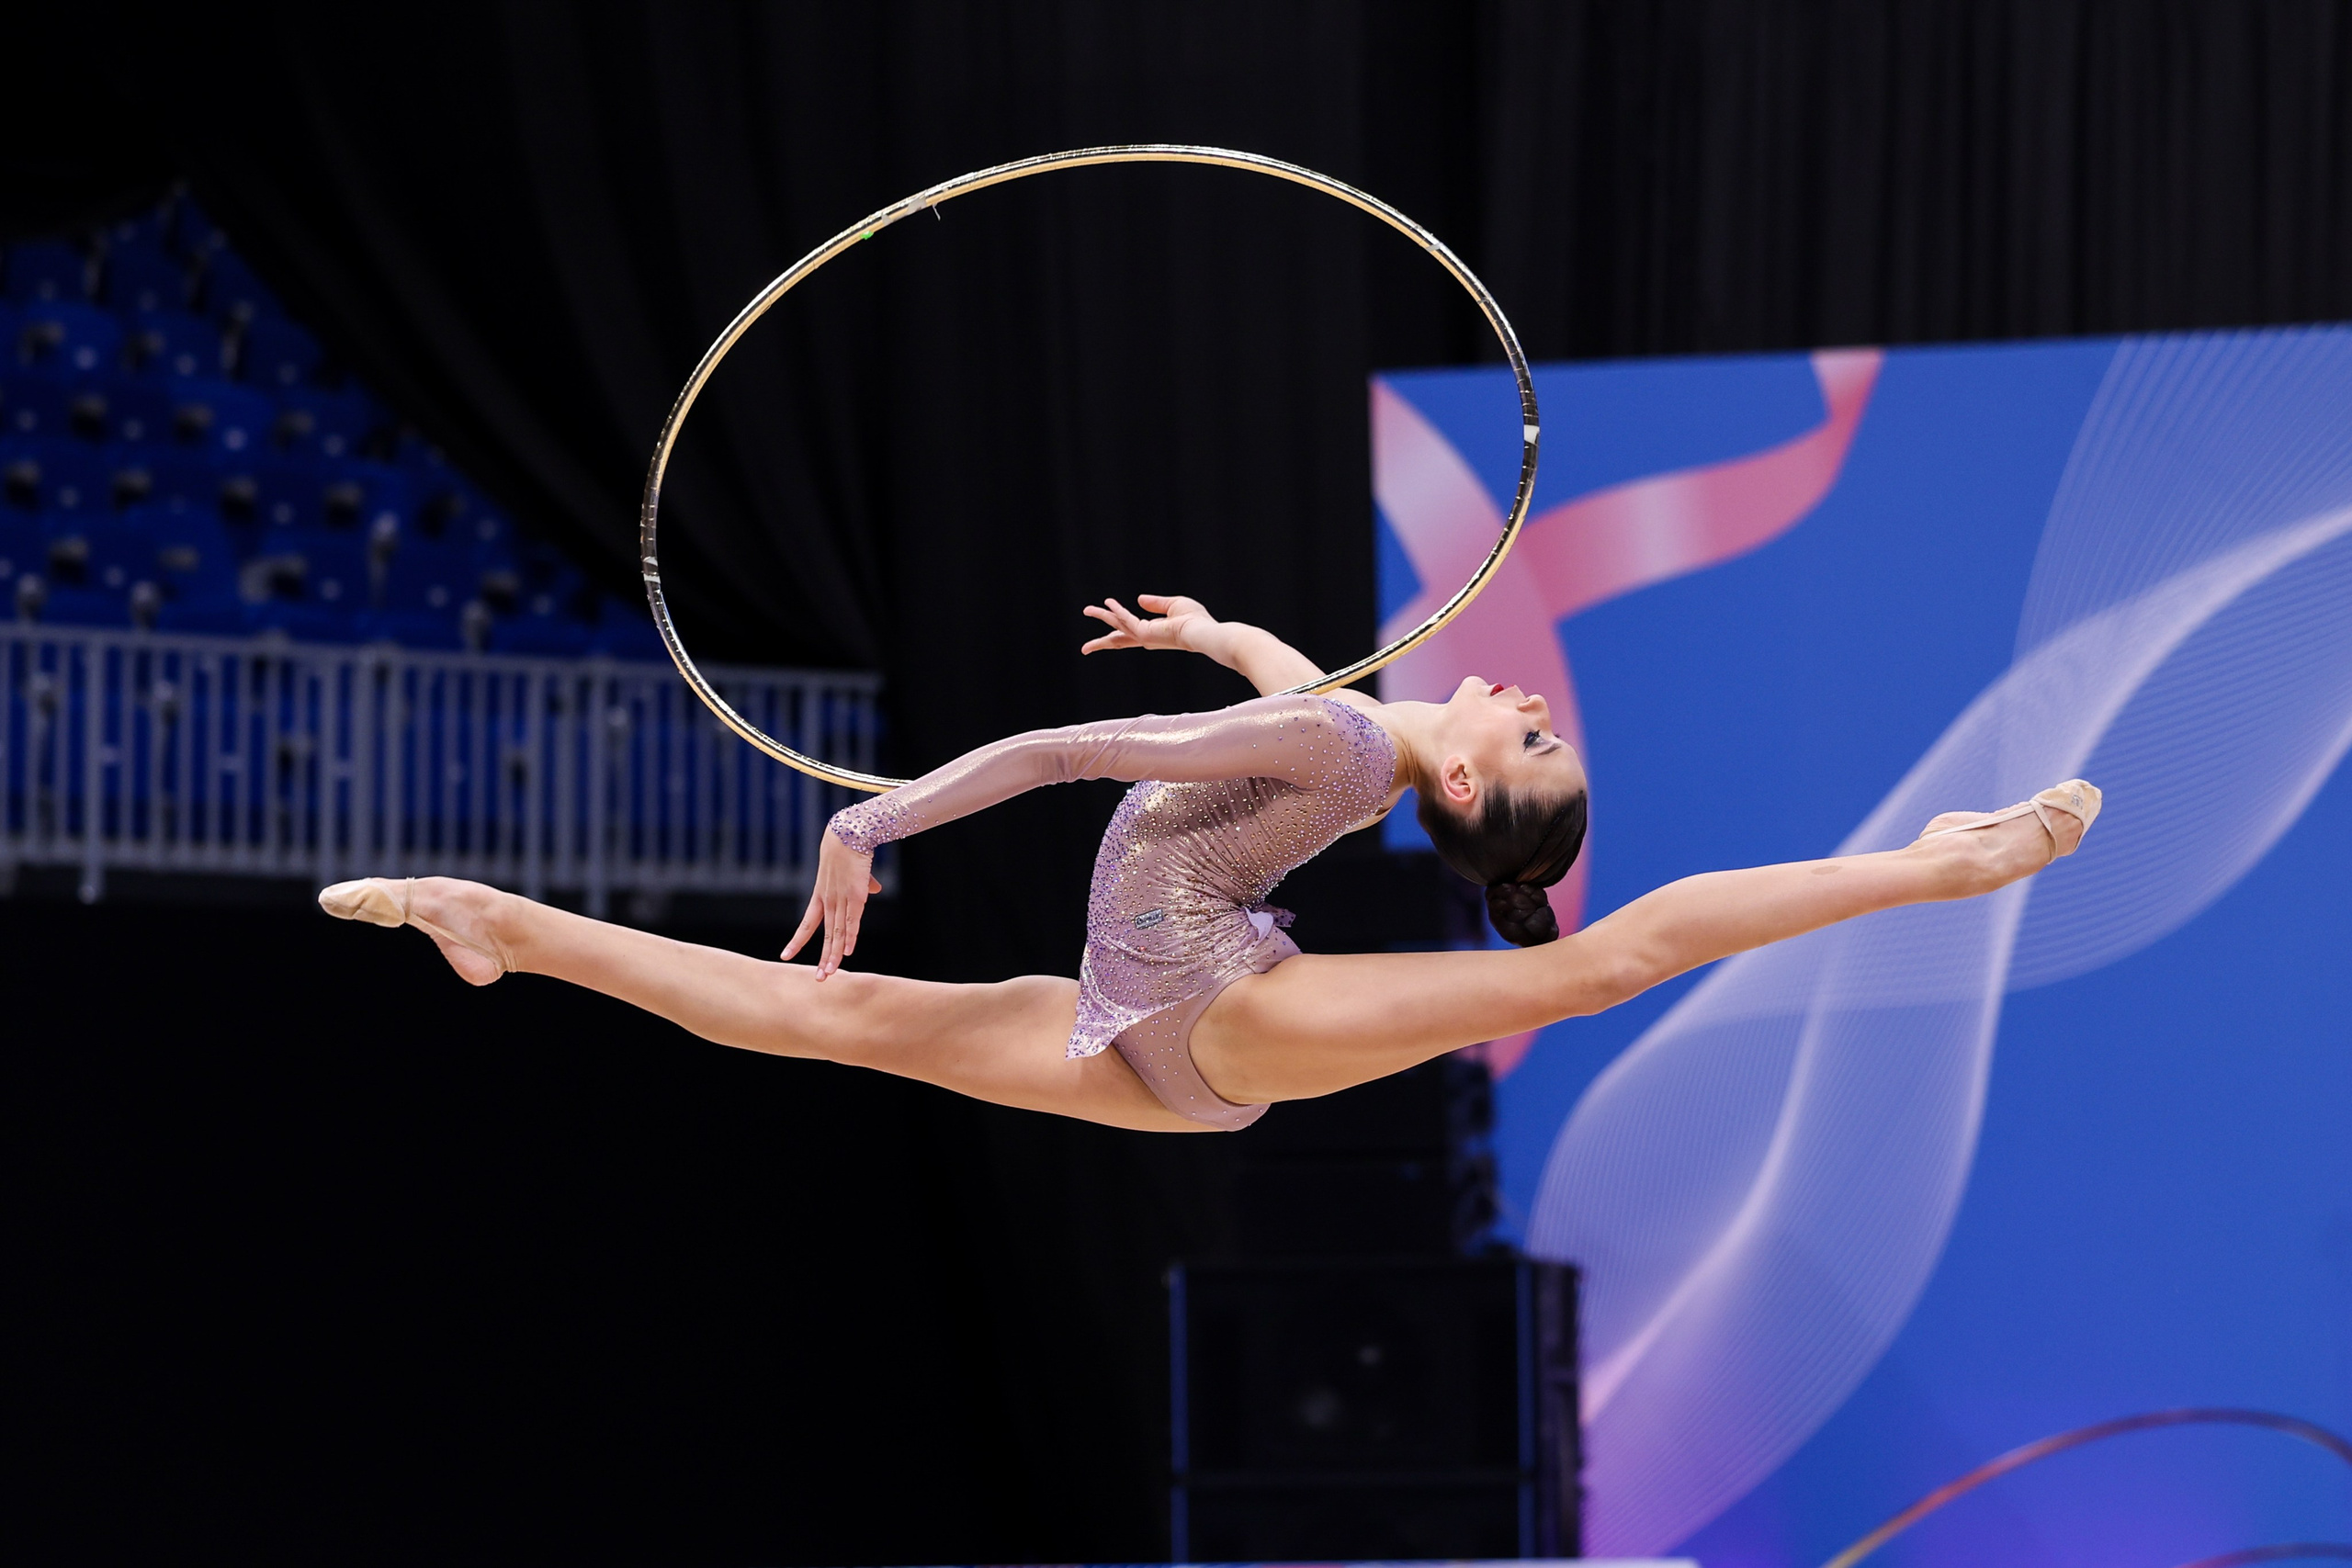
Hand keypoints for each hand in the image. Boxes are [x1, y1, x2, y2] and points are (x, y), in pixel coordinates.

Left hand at [781, 827, 881, 978]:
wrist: (848, 833)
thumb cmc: (849, 849)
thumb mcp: (852, 872)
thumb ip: (864, 884)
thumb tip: (875, 888)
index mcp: (821, 895)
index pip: (807, 923)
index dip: (797, 940)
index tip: (785, 956)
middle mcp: (829, 901)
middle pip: (824, 935)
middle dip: (822, 958)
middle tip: (819, 978)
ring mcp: (841, 899)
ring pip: (837, 933)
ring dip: (834, 955)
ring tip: (830, 973)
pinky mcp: (856, 896)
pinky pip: (853, 921)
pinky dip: (850, 938)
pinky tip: (848, 952)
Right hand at [1080, 593, 1217, 655]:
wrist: (1202, 631)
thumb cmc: (1195, 620)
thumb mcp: (1174, 605)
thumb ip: (1156, 603)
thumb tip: (1139, 599)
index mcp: (1153, 633)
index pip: (1131, 632)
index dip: (1118, 625)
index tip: (1107, 624)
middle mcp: (1146, 637)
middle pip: (1118, 640)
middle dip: (1101, 642)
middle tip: (1085, 648)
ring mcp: (1144, 636)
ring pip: (1118, 626)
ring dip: (1102, 616)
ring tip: (1087, 610)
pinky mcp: (1144, 633)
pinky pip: (1126, 619)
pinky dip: (1117, 610)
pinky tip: (1108, 603)